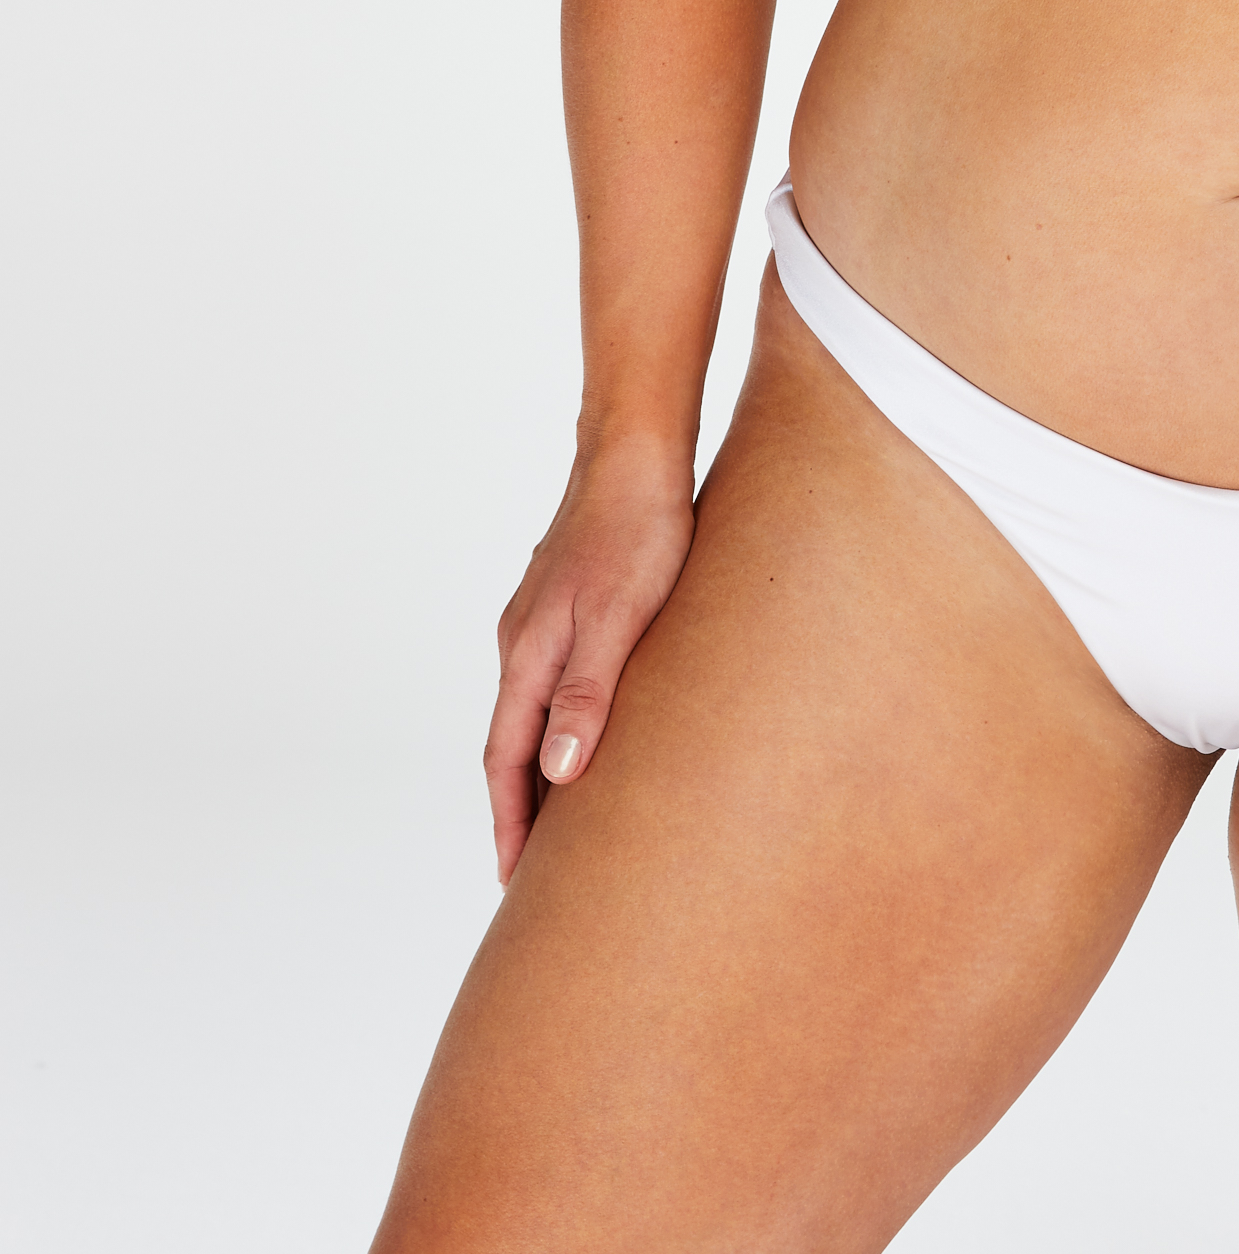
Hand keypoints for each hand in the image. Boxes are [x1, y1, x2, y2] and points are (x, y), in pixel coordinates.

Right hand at [485, 439, 695, 883]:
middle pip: (512, 742)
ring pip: (534, 710)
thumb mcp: (620, 618)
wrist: (637, 450)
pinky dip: (562, 721)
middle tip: (537, 872)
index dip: (511, 823)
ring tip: (567, 816)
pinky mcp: (570, 601)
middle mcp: (524, 641)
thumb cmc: (638, 529)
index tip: (516, 883)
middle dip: (520, 808)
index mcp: (528, 655)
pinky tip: (593, 728)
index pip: (506, 760)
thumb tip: (556, 773)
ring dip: (542, 764)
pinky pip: (555, 680)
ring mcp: (544, 619)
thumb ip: (588, 693)